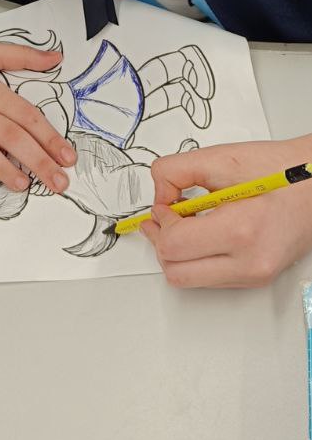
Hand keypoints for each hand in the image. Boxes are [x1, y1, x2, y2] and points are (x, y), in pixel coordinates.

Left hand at [139, 134, 311, 287]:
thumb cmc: (281, 170)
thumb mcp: (222, 159)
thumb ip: (176, 172)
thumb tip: (157, 195)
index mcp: (241, 231)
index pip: (174, 245)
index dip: (160, 223)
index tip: (163, 205)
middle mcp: (249, 263)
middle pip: (177, 272)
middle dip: (162, 243)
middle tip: (163, 218)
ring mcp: (255, 275)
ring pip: (190, 280)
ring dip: (178, 253)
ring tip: (186, 222)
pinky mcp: (257, 278)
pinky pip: (210, 278)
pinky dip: (198, 257)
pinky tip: (205, 232)